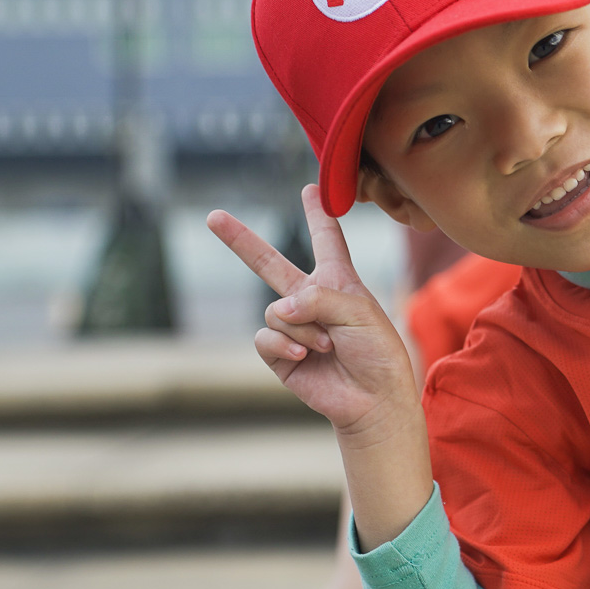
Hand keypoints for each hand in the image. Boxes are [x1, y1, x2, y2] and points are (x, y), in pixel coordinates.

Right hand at [210, 186, 419, 437]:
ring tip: (329, 345)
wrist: (372, 398)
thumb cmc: (376, 351)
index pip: (326, 240)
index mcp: (338, 281)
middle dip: (241, 240)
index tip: (311, 189)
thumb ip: (318, 298)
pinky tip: (305, 355)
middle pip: (269, 263)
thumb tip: (279, 309)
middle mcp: (311, 300)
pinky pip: (265, 336)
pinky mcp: (279, 353)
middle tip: (213, 216)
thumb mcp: (359, 312)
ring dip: (303, 327)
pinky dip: (285, 343)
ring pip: (275, 310)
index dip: (318, 214)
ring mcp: (292, 327)